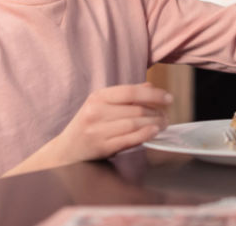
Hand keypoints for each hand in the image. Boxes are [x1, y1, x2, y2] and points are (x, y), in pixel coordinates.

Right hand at [54, 83, 171, 162]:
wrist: (66, 150)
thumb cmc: (88, 124)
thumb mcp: (101, 104)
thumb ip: (125, 96)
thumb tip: (150, 86)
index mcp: (98, 97)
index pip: (130, 91)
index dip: (153, 94)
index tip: (169, 98)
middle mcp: (96, 112)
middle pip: (136, 109)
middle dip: (157, 112)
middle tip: (166, 116)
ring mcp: (97, 130)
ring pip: (134, 124)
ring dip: (154, 124)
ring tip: (163, 124)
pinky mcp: (101, 147)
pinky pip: (129, 139)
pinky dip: (144, 134)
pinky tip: (154, 132)